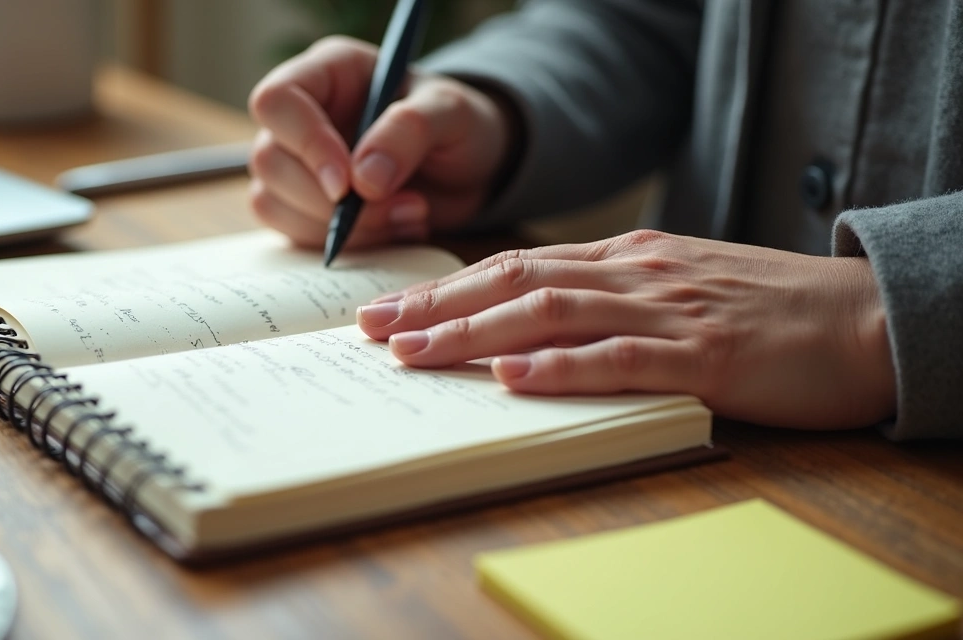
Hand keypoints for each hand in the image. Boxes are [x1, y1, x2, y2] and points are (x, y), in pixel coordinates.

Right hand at [247, 36, 514, 248]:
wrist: (468, 168)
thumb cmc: (457, 123)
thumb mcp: (451, 112)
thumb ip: (409, 131)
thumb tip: (363, 179)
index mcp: (328, 72)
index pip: (277, 101)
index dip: (305, 144)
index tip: (347, 184)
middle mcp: (301, 115)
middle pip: (269, 161)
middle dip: (330, 202)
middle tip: (403, 206)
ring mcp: (296, 163)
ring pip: (273, 204)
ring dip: (344, 229)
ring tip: (410, 217)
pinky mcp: (303, 206)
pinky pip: (295, 235)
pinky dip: (348, 245)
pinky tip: (395, 232)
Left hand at [356, 230, 896, 429]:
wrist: (864, 316)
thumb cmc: (767, 309)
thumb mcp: (677, 288)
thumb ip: (611, 301)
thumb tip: (532, 331)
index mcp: (625, 258)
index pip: (515, 264)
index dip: (446, 287)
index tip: (390, 307)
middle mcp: (634, 274)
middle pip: (515, 280)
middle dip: (436, 305)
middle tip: (372, 328)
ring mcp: (668, 310)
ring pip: (551, 311)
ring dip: (474, 333)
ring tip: (415, 352)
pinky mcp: (705, 354)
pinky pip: (621, 358)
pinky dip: (561, 366)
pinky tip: (513, 377)